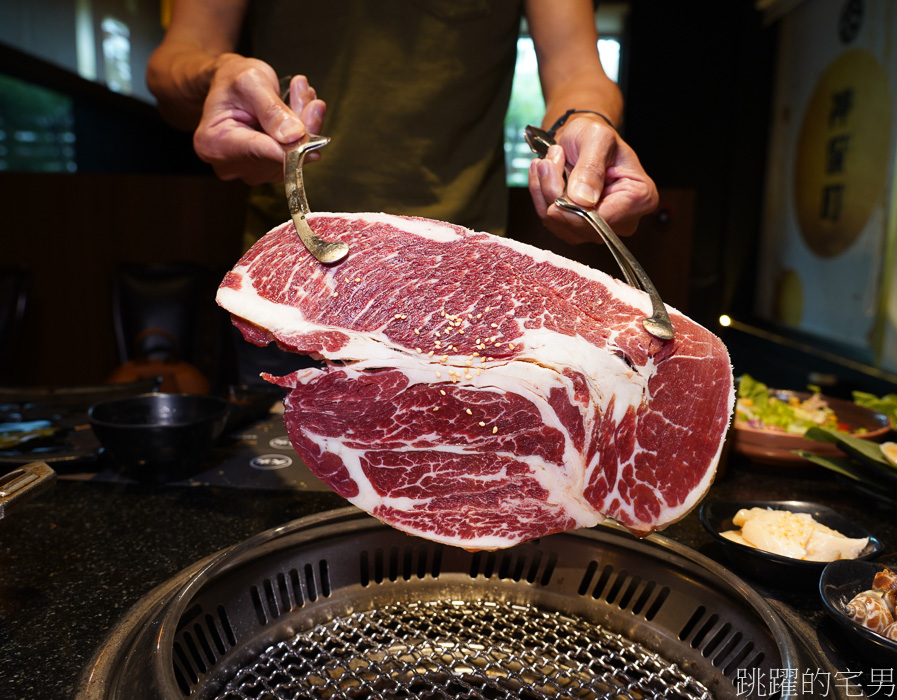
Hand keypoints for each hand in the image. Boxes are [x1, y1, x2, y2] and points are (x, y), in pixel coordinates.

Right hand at [192, 58, 325, 184]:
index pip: (259, 152)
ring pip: (295, 157)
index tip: (309, 127)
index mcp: (214, 144)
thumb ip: (271, 108)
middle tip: (303, 90)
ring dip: (305, 125)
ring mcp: (251, 171)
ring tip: (297, 93)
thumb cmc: (232, 81)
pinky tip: (297, 110)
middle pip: (280, 156)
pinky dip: (304, 133)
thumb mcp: (250, 82)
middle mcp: (230, 165)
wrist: (230, 85)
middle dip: (301, 124)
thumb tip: (294, 135)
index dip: (289, 143)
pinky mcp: (269, 171)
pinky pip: (298, 158)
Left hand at [528, 115, 657, 243]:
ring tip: (546, 163)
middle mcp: (622, 220)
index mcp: (640, 197)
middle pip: (580, 224)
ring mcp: (599, 228)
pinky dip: (540, 197)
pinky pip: (551, 222)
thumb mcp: (596, 138)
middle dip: (554, 193)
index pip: (605, 219)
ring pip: (560, 224)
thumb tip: (583, 200)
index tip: (552, 174)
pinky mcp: (577, 229)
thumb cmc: (594, 135)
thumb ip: (591, 168)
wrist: (581, 140)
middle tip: (547, 161)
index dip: (573, 206)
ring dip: (544, 193)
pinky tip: (542, 176)